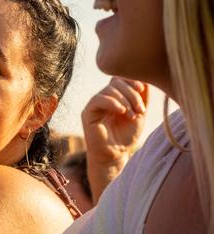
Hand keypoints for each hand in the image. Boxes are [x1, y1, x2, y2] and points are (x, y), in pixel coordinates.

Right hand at [81, 77, 147, 200]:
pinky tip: (122, 111)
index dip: (132, 80)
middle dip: (131, 93)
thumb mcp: (138, 114)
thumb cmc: (126, 137)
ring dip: (124, 100)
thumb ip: (141, 98)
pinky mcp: (88, 113)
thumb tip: (145, 80)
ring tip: (132, 115)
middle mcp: (104, 98)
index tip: (143, 91)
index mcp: (116, 97)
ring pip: (108, 90)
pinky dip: (112, 103)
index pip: (121, 79)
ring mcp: (95, 105)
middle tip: (140, 109)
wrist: (115, 155)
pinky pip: (98, 99)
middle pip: (115, 82)